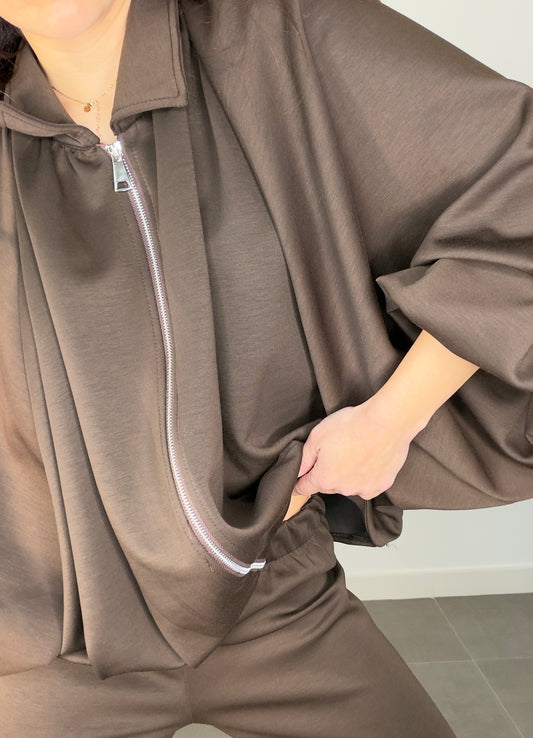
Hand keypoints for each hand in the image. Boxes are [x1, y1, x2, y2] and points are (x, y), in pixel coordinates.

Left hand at [291, 398, 421, 500]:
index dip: (298, 484)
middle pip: (328, 485)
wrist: (386, 423)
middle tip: (334, 453)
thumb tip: (297, 471)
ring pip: (349, 485)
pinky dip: (366, 476)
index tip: (296, 485)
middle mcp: (343, 489)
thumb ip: (304, 457)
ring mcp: (364, 489)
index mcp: (324, 479)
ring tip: (355, 452)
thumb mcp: (317, 436)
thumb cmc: (352, 425)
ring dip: (348, 475)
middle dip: (326, 473)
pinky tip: (369, 459)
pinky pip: (368, 484)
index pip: (304, 488)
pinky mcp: (381, 485)